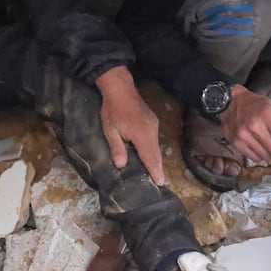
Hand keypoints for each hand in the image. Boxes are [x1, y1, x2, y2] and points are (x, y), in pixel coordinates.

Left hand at [95, 66, 164, 185]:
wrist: (120, 88)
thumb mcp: (110, 130)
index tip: (159, 182)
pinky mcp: (153, 120)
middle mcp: (151, 130)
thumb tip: (121, 165)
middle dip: (157, 167)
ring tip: (153, 171)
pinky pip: (154, 139)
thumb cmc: (112, 109)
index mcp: (141, 134)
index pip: (150, 157)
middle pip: (156, 153)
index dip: (154, 170)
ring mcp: (153, 124)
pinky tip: (147, 153)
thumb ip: (117, 148)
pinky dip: (152, 148)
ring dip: (154, 158)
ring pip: (156, 146)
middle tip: (158, 181)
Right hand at [219, 85, 270, 163]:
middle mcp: (255, 126)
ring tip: (269, 143)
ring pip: (267, 157)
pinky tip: (260, 145)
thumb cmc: (257, 105)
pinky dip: (261, 155)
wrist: (231, 103)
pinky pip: (255, 158)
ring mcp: (243, 135)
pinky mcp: (236, 143)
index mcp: (268, 115)